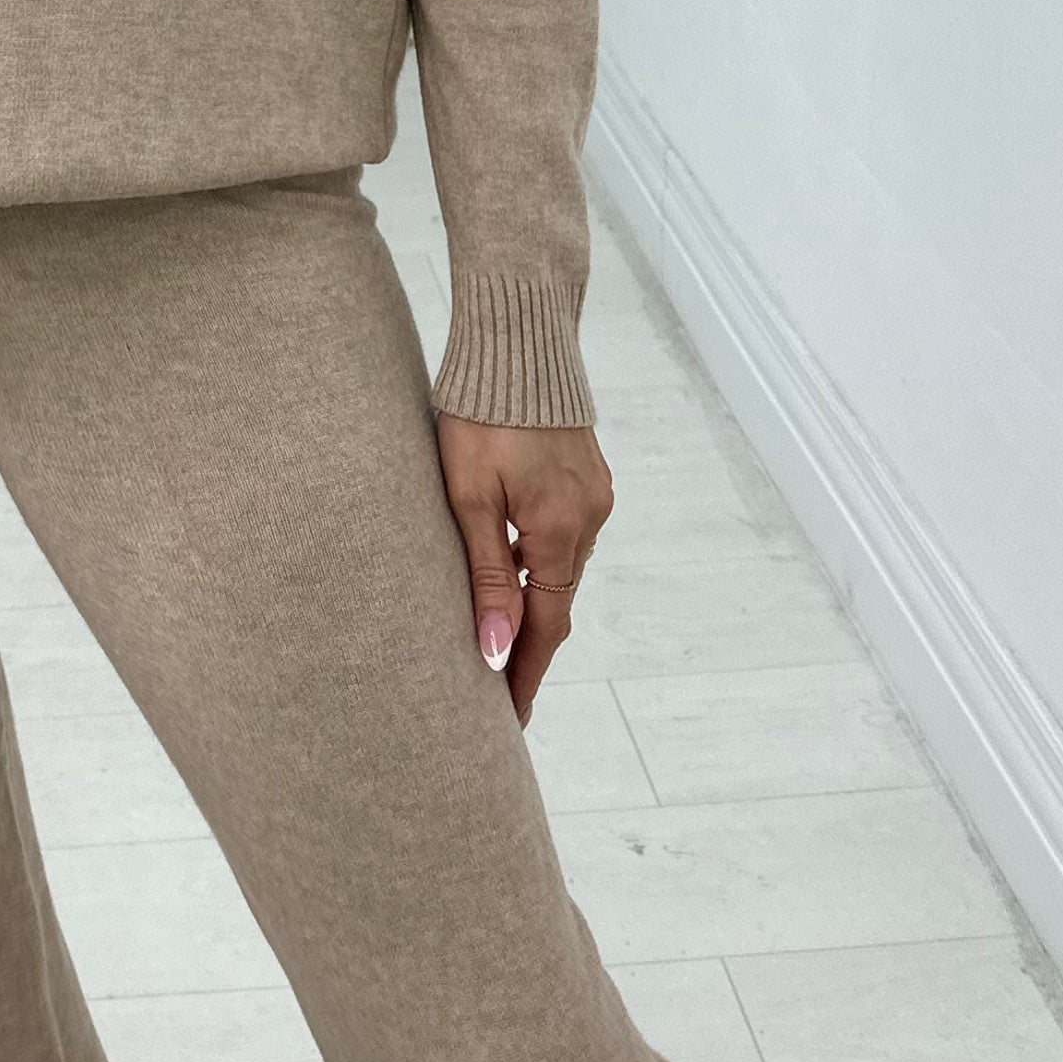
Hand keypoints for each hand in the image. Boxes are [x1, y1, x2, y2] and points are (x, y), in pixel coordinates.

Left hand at [436, 417, 612, 723]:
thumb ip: (483, 577)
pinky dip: (539, 563)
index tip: (508, 719)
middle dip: (528, 647)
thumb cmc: (479, 415)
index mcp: (559, 532)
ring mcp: (594, 496)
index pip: (546, 627)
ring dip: (533, 603)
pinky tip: (509, 569)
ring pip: (560, 568)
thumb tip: (493, 652)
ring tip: (496, 639)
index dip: (525, 674)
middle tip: (496, 694)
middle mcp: (589, 519)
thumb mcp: (468, 498)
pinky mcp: (589, 476)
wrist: (516, 342)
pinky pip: (565, 536)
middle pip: (557, 601)